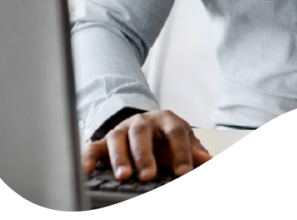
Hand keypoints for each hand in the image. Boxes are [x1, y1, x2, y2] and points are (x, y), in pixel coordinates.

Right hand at [82, 109, 211, 180]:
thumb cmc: (167, 139)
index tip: (184, 173)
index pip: (175, 132)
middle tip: (148, 175)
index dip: (181, 152)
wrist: (148, 128)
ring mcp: (122, 130)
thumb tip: (210, 161)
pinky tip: (87, 171)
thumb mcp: (184, 143)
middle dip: (144, 155)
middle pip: (141, 132)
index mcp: (166, 120)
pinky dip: (88, 158)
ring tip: (123, 177)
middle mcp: (142, 122)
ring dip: (119, 158)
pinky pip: (94, 148)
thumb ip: (196, 153)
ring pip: (117, 138)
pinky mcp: (104, 142)